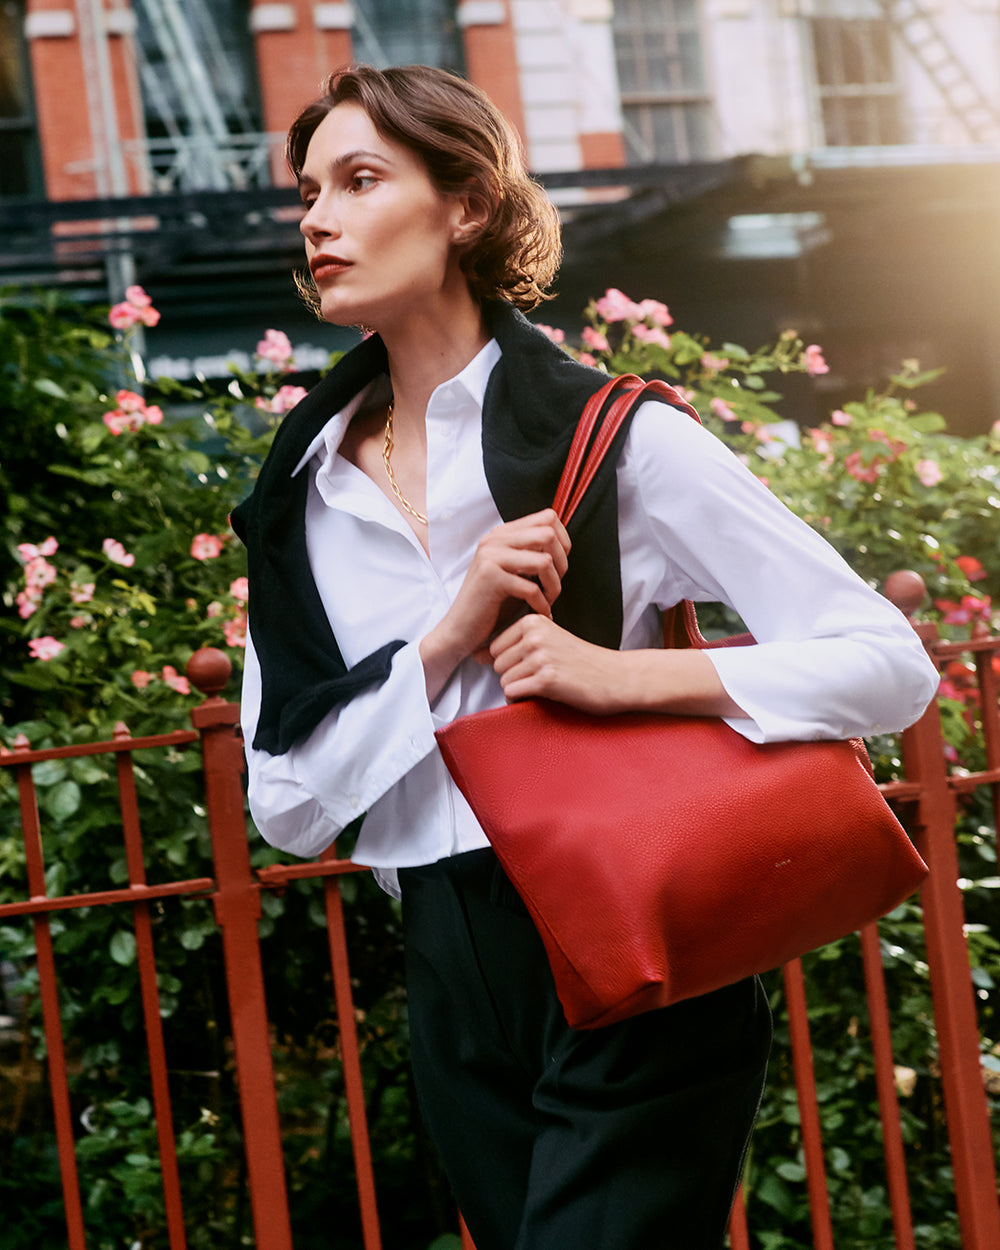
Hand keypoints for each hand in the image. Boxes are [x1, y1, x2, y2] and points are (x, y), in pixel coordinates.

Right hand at [420, 510, 569, 698]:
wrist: (460, 630)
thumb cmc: (492, 604)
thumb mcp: (514, 572)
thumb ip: (533, 554)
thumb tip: (564, 544)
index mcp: (501, 534)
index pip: (547, 518)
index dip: (563, 542)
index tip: (559, 567)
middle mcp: (494, 539)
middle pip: (549, 535)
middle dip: (562, 564)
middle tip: (554, 587)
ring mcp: (490, 556)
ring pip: (545, 561)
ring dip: (554, 586)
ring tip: (547, 601)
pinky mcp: (490, 578)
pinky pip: (532, 588)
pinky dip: (542, 604)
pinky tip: (539, 613)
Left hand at [489, 613, 626, 712]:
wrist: (616, 677)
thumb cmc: (580, 661)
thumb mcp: (548, 641)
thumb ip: (514, 643)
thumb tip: (475, 654)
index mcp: (533, 621)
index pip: (495, 648)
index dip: (512, 662)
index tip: (536, 663)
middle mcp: (535, 635)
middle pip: (497, 665)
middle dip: (514, 676)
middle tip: (544, 675)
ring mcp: (541, 656)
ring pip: (504, 681)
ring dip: (521, 688)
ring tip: (547, 683)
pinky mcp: (546, 679)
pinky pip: (513, 693)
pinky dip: (524, 699)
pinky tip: (546, 693)